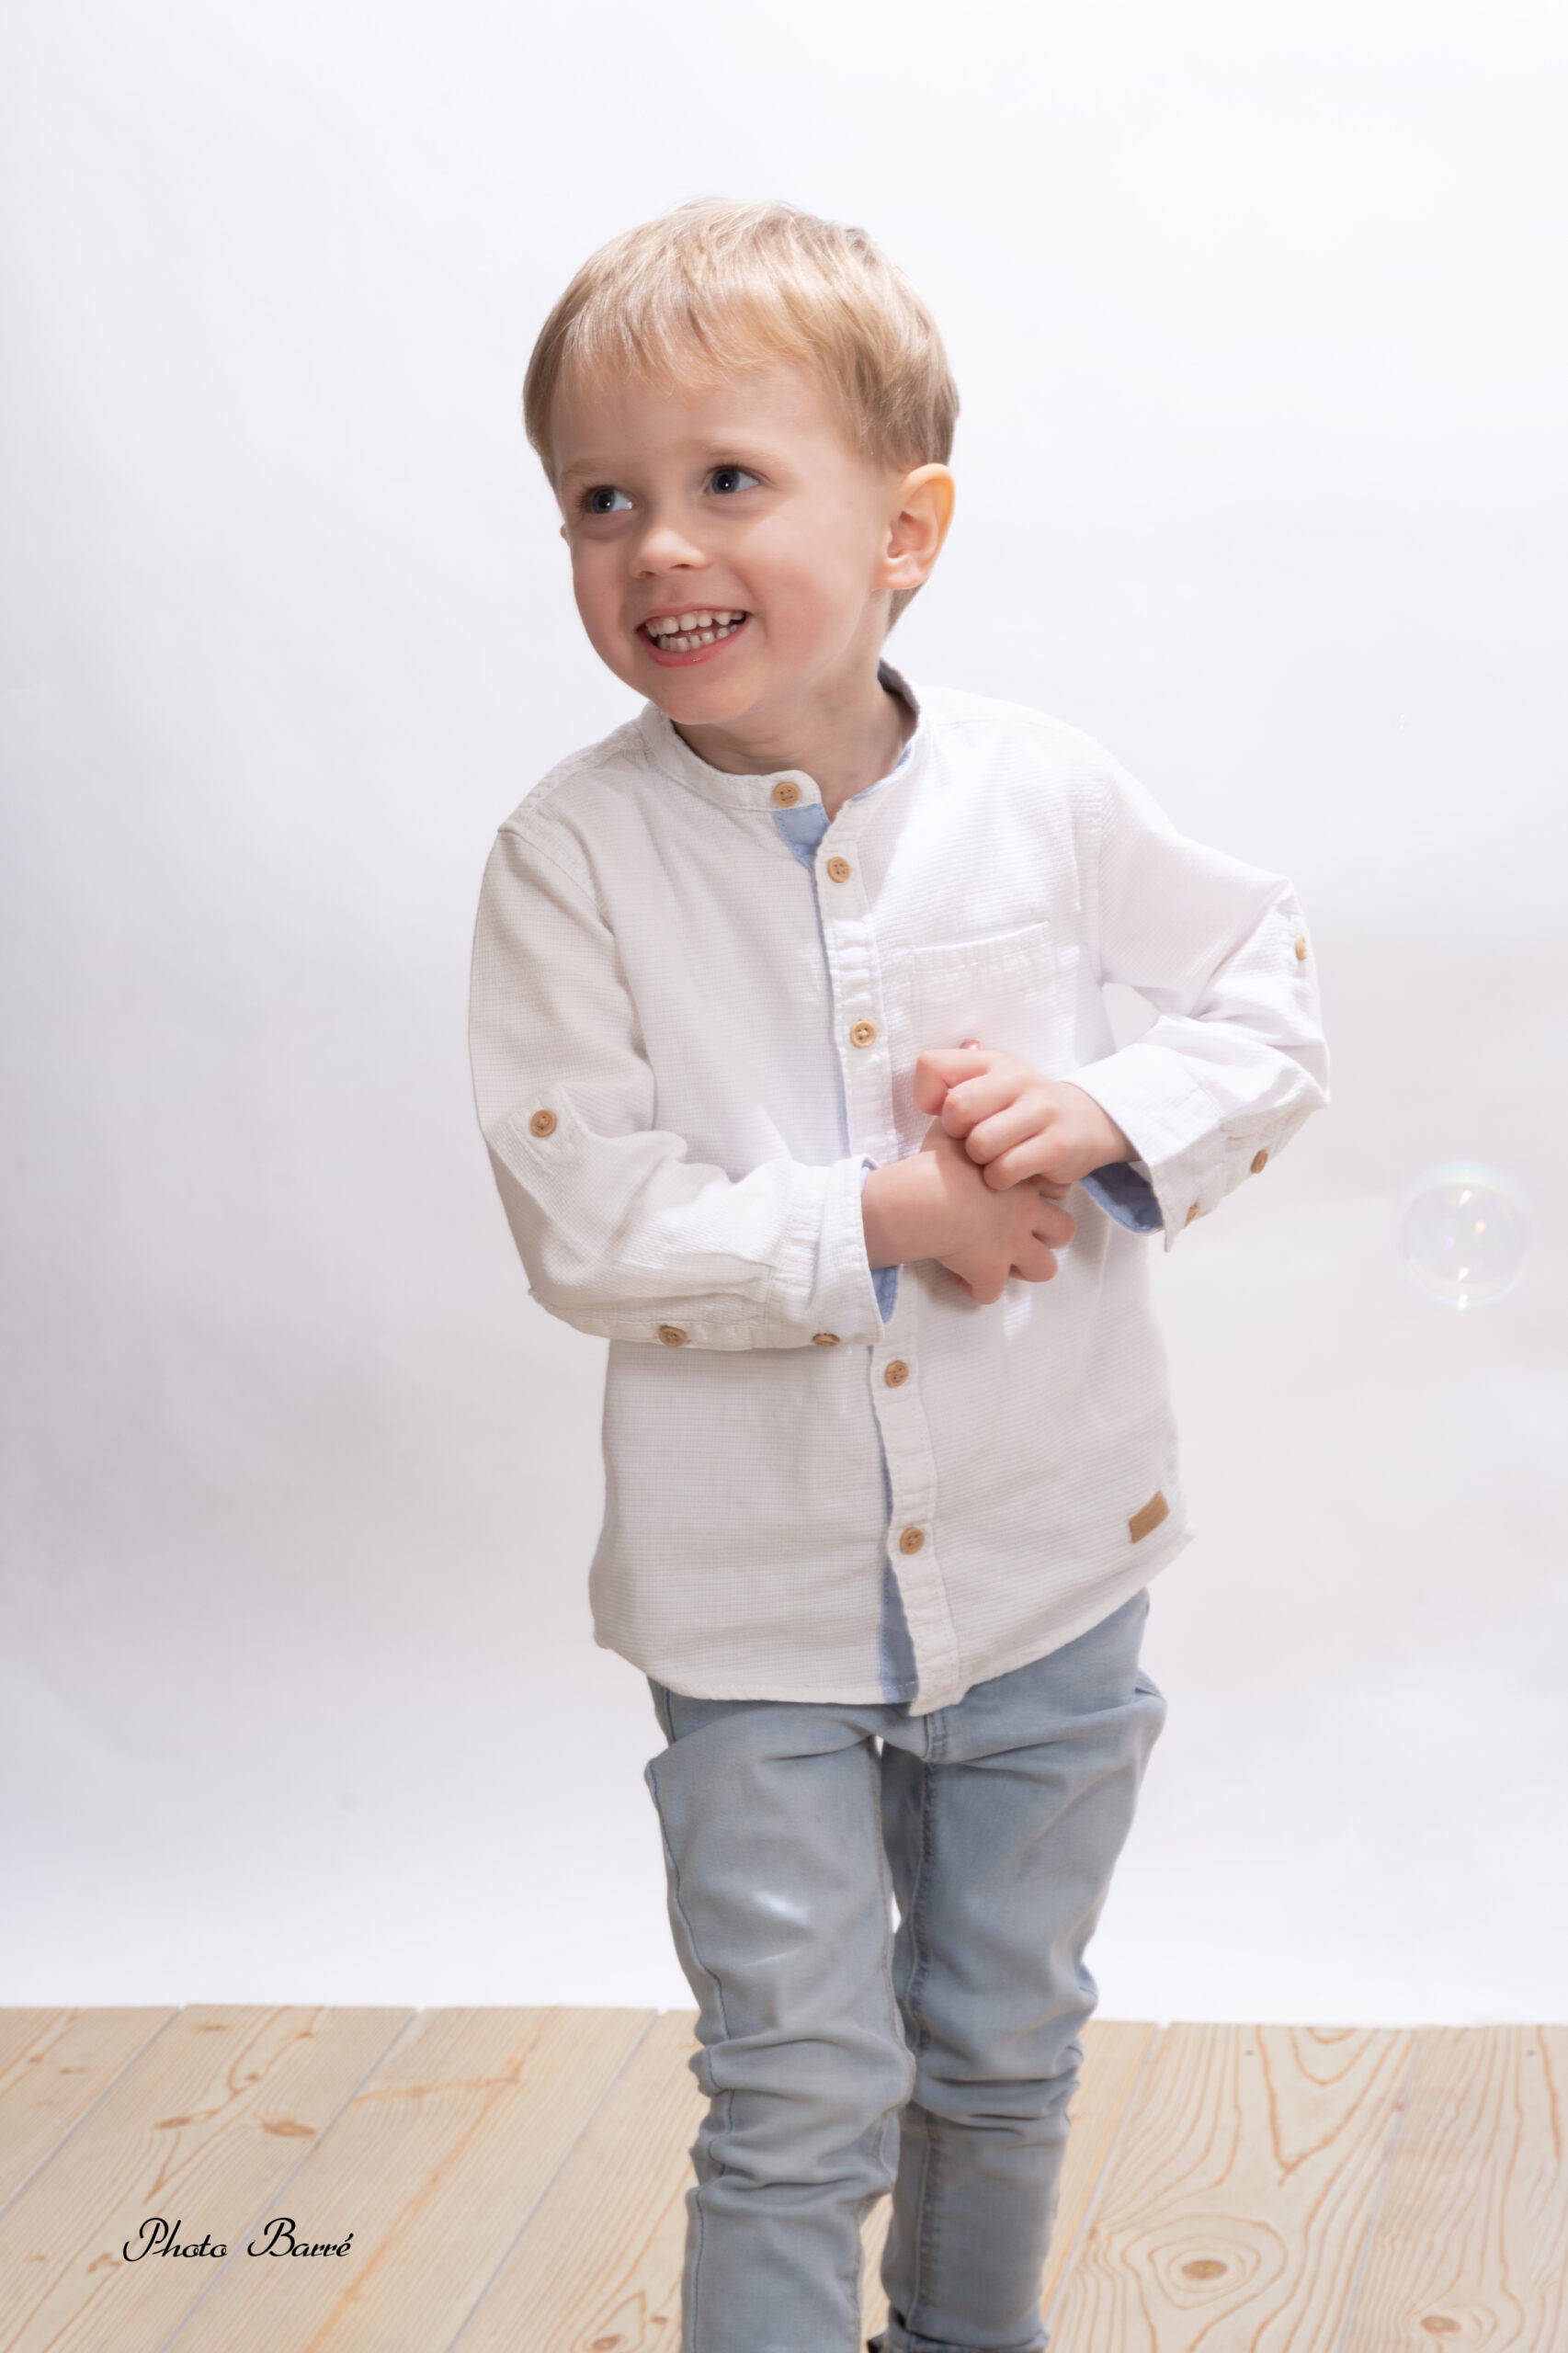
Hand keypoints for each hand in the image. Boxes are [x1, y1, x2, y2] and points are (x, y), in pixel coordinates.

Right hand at [862, 1122, 1075, 1304]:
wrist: (926, 1195)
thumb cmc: (937, 1162)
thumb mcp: (954, 1130)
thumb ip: (965, 1123)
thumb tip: (952, 1110)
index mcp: (1023, 1180)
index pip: (1057, 1186)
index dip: (1046, 1190)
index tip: (1022, 1189)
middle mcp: (1025, 1214)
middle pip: (1063, 1230)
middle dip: (1049, 1234)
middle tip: (1020, 1230)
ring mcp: (1012, 1246)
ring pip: (1044, 1268)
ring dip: (1026, 1267)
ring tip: (1002, 1260)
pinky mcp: (989, 1271)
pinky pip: (990, 1293)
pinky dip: (978, 1288)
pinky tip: (962, 1278)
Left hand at [914, 1043, 1133, 1191]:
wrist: (1086, 1121)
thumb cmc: (1021, 1108)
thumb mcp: (991, 1084)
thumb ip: (953, 1084)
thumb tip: (926, 1098)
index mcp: (991, 1062)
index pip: (932, 1066)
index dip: (926, 1097)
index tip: (946, 1114)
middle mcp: (1017, 1079)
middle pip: (957, 1108)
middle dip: (956, 1134)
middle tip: (971, 1142)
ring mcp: (1041, 1110)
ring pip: (980, 1144)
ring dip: (978, 1162)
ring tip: (991, 1160)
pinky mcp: (1057, 1145)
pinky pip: (1006, 1169)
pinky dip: (999, 1180)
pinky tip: (1007, 1175)